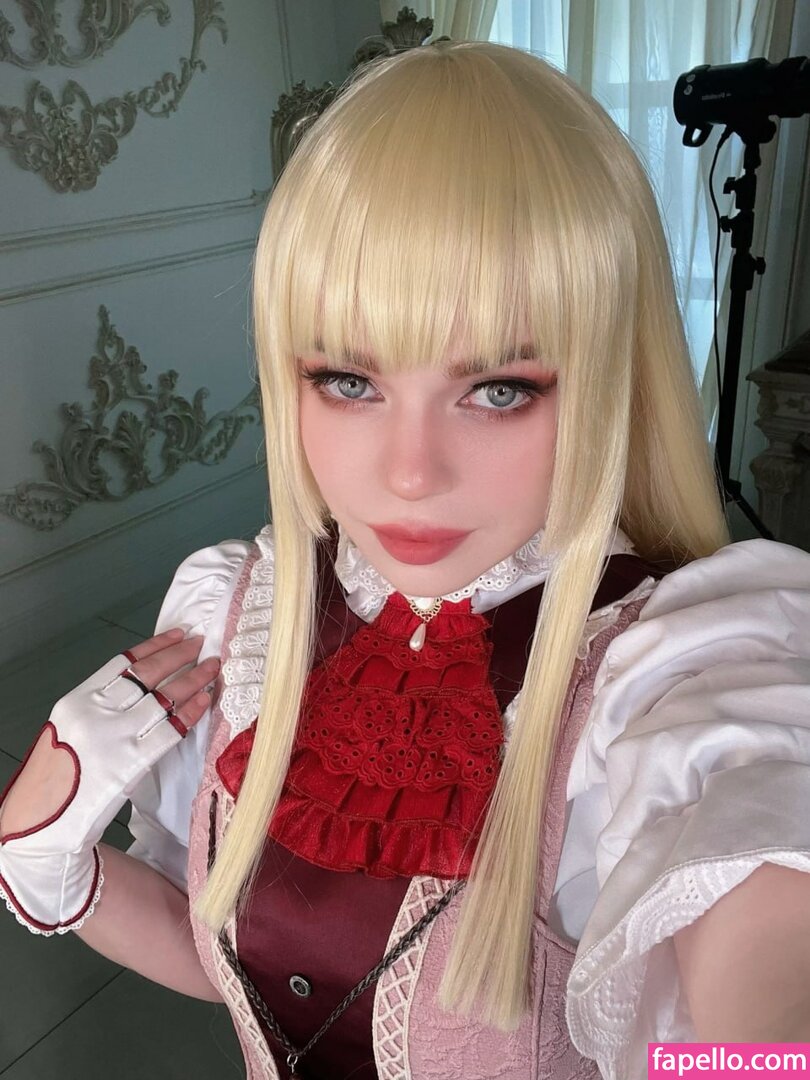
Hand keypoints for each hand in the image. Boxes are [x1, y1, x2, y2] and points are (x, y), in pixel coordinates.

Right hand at [0, 628, 219, 934]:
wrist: (41, 824)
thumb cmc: (55, 777)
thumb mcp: (69, 728)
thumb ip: (101, 707)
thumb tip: (144, 689)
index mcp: (77, 699)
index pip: (123, 661)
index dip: (156, 645)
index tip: (178, 633)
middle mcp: (97, 712)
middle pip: (148, 674)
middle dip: (179, 655)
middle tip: (202, 643)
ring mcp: (116, 736)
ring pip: (164, 698)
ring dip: (193, 679)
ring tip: (212, 668)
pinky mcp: (132, 763)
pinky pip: (171, 730)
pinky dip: (191, 712)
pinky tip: (205, 700)